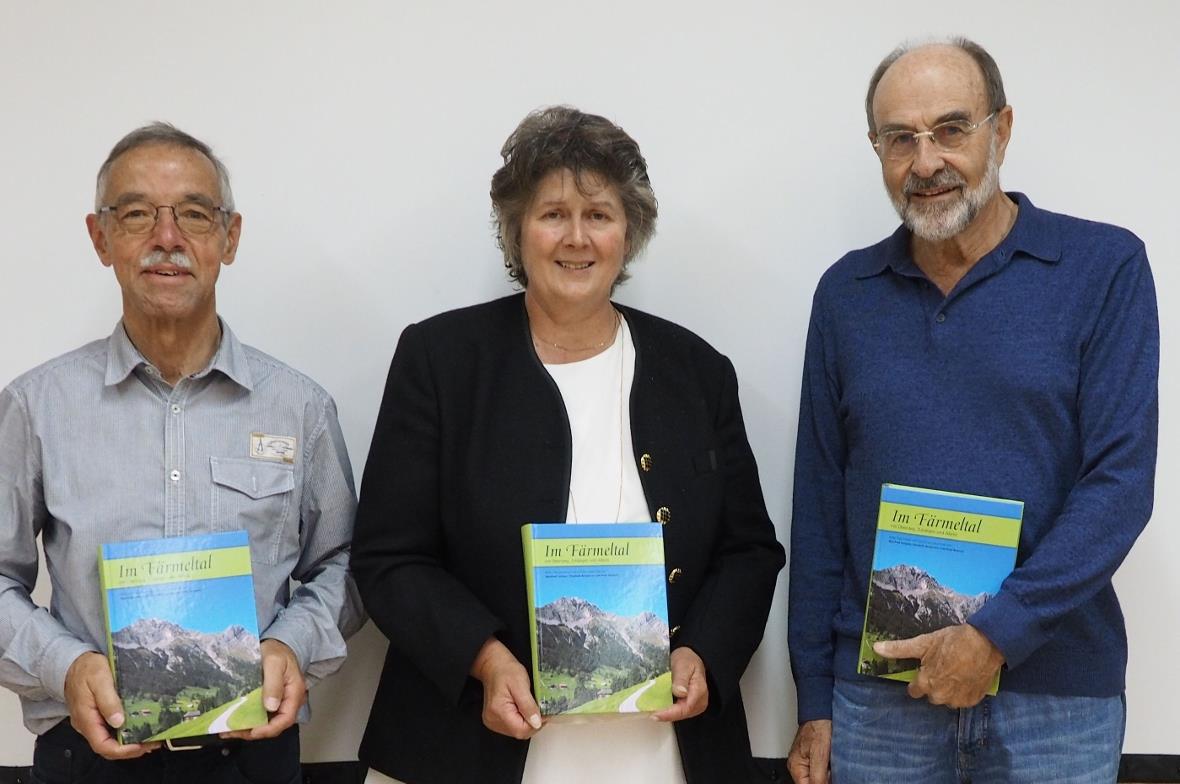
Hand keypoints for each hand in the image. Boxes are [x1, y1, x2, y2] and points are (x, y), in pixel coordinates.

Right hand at [64, 651, 158, 758]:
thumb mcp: (100, 680)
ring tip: (150, 737)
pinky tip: (139, 727)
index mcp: (86, 719)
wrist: (73, 662)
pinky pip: (110, 730)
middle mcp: (87, 724)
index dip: (123, 751)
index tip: (142, 746)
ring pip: (110, 739)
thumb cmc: (86, 669)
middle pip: (108, 746)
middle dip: (130, 749)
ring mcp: (92, 721)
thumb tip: (118, 722)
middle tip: (152, 743)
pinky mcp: (97, 715)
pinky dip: (126, 732)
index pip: (102, 745)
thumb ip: (108, 701)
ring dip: (130, 742)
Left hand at [221, 639, 305, 739]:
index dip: (268, 729)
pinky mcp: (272, 701)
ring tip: (228, 729)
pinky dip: (248, 720)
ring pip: (267, 722)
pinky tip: (235, 720)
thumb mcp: (274, 662)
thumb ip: (273, 683)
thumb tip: (271, 706)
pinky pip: (262, 715)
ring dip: (248, 728)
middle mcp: (289, 701)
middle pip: (275, 725)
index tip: (250, 731)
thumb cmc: (277, 650)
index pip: (286, 719)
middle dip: (253, 731)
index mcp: (294, 693)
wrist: (276, 644)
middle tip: (231, 731)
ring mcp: (281, 701)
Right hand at [470, 637, 541, 738]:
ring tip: (529, 706)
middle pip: (519, 733)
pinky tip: (522, 709)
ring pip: (517, 731)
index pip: (521, 730)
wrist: (493, 665)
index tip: (545, 714)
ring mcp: (492, 721)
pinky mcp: (494, 720)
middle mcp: (492, 719)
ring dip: (527, 722)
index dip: (536, 724)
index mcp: (498, 711)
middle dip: (532, 723)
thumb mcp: (521, 684)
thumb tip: (536, 723)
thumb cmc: (505, 670)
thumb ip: (528, 706)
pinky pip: (512, 727)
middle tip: (539, 708)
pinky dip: (520, 720)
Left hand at [653, 647, 707, 721]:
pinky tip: (657, 708)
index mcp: (699, 691)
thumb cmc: (687, 659)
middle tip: (648, 713)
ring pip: (679, 714)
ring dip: (666, 714)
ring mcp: (695, 705)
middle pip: (682, 714)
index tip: (655, 714)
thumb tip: (681, 693)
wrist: (689, 659)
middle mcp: (700, 701)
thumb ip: (681, 679)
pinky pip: (678, 711)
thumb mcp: (683, 664)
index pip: (685, 708)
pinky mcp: (689, 705)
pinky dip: (668, 711)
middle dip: (665, 715)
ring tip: (650, 711)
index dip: (670, 713)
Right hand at [787, 720, 830, 783]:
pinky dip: (827, 769)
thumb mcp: (820, 754)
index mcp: (795, 766)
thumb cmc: (818, 727)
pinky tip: (832, 763)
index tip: (829, 779)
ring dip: (826, 775)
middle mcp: (798, 765)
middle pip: (811, 783)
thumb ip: (818, 776)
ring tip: (831, 764)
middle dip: (824, 780)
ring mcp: (805, 760)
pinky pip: (820, 770)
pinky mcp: (813, 756)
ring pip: (816, 777)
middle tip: (830, 770)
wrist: (821, 711)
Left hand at [873, 624, 1003, 707]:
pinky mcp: (973, 700)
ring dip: (949, 688)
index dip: (918, 679)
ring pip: (947, 698)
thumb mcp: (923, 643)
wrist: (986, 643)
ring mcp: (958, 700)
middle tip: (942, 666)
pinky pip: (962, 699)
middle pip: (931, 694)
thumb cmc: (951, 642)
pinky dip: (963, 691)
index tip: (925, 669)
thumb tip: (875, 648)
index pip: (914, 690)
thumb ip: (899, 649)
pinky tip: (966, 676)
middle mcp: (940, 697)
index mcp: (926, 684)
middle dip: (934, 683)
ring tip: (956, 670)